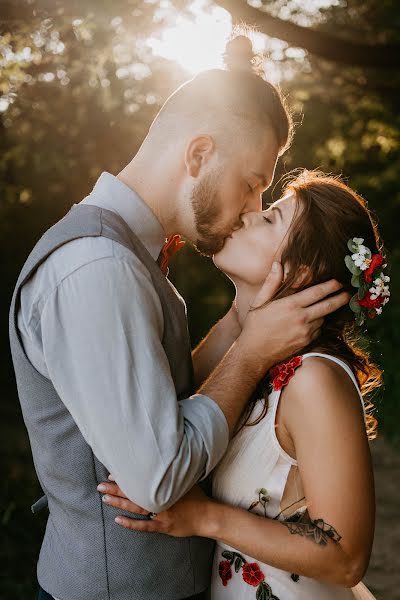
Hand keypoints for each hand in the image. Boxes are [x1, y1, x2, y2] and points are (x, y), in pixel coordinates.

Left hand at [97, 477, 212, 537]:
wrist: (208, 516)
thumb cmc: (197, 497)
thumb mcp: (186, 480)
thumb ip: (173, 473)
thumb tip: (163, 460)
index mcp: (165, 485)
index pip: (141, 479)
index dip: (126, 477)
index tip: (113, 473)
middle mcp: (161, 498)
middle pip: (135, 492)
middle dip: (116, 488)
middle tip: (100, 485)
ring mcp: (161, 514)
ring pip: (136, 507)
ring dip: (119, 503)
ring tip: (104, 498)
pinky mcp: (162, 526)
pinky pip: (143, 526)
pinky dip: (130, 523)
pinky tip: (118, 520)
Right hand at [239, 262, 349, 367]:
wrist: (254, 353)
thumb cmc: (255, 325)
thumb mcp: (259, 302)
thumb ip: (271, 282)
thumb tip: (277, 264)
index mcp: (290, 305)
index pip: (317, 292)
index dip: (330, 286)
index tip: (338, 282)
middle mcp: (301, 318)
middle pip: (328, 306)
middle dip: (340, 298)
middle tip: (348, 294)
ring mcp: (305, 332)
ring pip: (323, 318)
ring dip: (325, 313)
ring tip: (325, 307)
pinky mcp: (306, 342)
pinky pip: (318, 330)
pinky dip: (317, 325)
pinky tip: (311, 322)